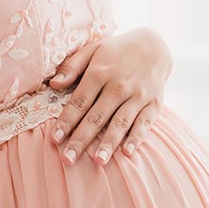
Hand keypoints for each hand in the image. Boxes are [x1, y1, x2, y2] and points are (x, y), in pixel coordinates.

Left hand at [46, 27, 172, 165]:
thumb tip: (54, 84)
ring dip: (109, 143)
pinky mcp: (154, 104)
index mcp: (100, 73)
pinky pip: (145, 123)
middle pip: (97, 117)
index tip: (55, 139)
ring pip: (120, 123)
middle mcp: (118, 86)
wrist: (154, 46)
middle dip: (82, 139)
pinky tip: (127, 152)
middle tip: (68, 159)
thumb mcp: (93, 50)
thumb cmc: (116, 52)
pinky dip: (137, 138)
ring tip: (98, 161)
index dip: (67, 121)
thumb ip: (72, 66)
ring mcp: (138, 96)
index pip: (79, 101)